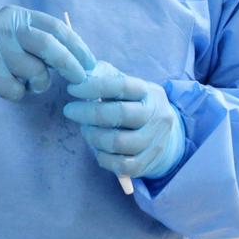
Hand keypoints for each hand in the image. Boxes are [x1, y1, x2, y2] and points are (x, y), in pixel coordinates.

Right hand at [0, 6, 95, 108]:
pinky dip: (19, 93)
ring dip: (39, 83)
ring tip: (28, 82)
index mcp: (19, 16)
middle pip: (46, 44)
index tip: (91, 64)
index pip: (55, 27)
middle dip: (69, 63)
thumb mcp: (19, 40)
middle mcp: (5, 27)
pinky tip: (8, 87)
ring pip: (33, 70)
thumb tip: (83, 61)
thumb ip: (45, 44)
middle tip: (80, 79)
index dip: (77, 46)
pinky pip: (16, 89)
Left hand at [63, 61, 185, 179]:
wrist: (168, 138)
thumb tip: (82, 73)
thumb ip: (108, 78)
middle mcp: (156, 116)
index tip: (73, 89)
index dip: (94, 86)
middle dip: (89, 112)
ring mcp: (154, 142)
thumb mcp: (130, 89)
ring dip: (93, 135)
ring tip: (85, 129)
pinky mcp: (147, 164)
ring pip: (117, 142)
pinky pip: (120, 165)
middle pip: (120, 114)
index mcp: (150, 93)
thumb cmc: (138, 107)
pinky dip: (102, 157)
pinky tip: (97, 149)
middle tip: (70, 110)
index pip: (122, 86)